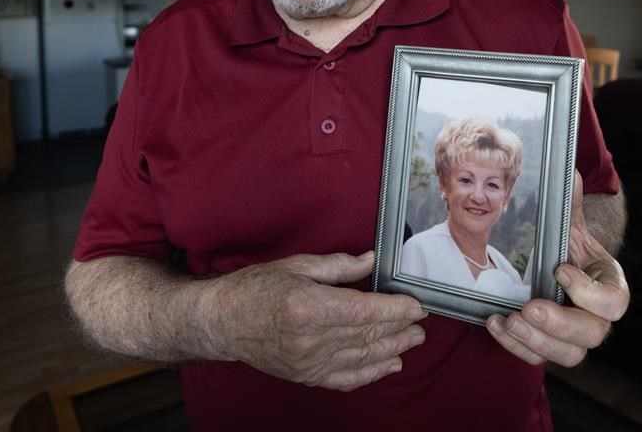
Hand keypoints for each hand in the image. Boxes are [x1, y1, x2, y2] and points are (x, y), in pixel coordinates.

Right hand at [201, 251, 426, 390]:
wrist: (221, 322)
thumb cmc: (254, 289)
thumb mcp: (295, 266)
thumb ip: (337, 266)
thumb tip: (370, 262)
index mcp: (309, 307)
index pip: (365, 311)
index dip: (396, 309)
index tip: (415, 304)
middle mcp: (311, 339)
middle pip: (368, 335)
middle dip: (400, 328)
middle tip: (420, 322)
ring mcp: (308, 362)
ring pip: (363, 358)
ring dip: (393, 349)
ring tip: (413, 340)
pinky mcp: (305, 376)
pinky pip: (346, 378)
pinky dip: (371, 373)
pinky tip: (389, 364)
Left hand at [485, 171, 629, 365]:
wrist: (560, 266)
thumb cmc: (569, 247)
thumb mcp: (570, 224)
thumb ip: (569, 202)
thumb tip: (569, 172)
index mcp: (610, 286)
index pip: (614, 302)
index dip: (589, 293)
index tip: (560, 270)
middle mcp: (597, 318)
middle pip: (592, 334)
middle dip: (559, 324)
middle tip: (530, 308)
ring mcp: (574, 336)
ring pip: (567, 355)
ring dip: (535, 341)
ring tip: (508, 321)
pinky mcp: (549, 345)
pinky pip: (537, 356)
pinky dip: (515, 345)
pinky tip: (495, 324)